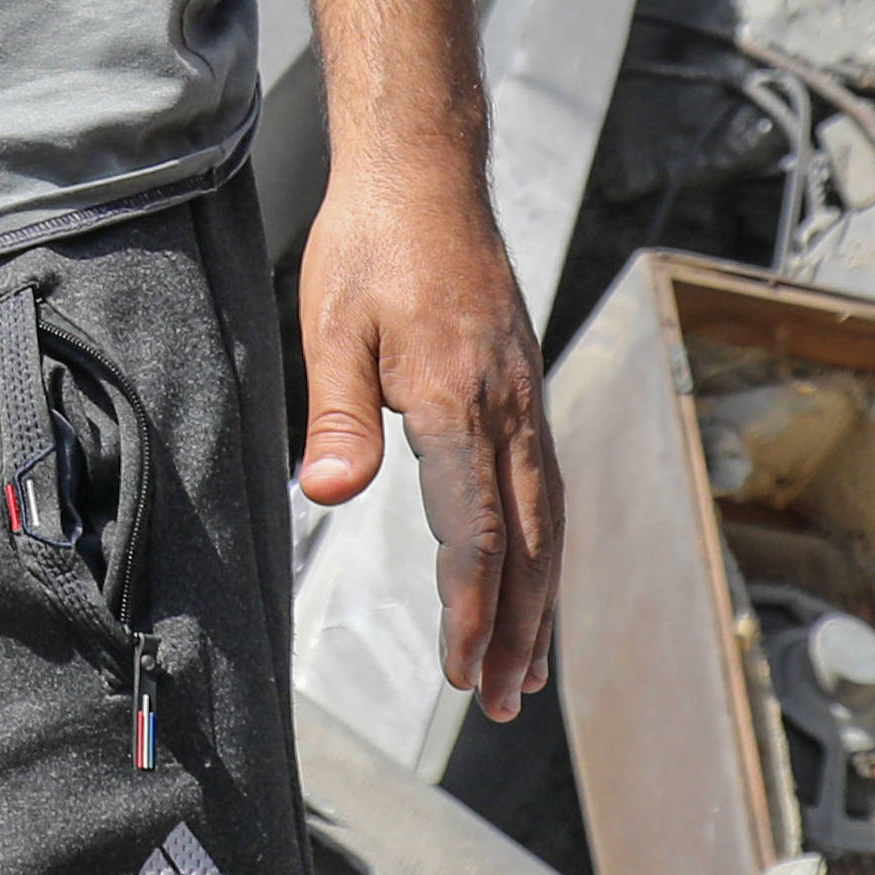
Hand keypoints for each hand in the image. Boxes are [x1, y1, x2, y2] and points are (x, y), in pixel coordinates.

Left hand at [291, 166, 559, 722]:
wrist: (425, 173)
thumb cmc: (369, 245)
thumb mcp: (330, 325)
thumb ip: (335, 415)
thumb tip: (324, 492)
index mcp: (457, 400)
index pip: (476, 530)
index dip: (471, 608)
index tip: (463, 670)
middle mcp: (507, 406)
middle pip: (529, 542)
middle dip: (516, 629)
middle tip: (501, 700)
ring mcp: (525, 397)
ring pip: (549, 520)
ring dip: (540, 602)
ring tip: (528, 671)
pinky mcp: (523, 387)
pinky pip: (548, 486)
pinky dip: (546, 549)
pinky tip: (534, 578)